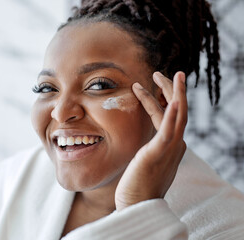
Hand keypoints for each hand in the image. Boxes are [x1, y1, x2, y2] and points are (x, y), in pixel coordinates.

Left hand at [115, 71, 187, 210]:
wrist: (137, 205)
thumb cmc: (138, 186)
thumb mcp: (145, 161)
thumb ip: (148, 149)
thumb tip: (142, 142)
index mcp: (169, 146)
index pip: (169, 116)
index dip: (163, 99)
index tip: (156, 85)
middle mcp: (174, 145)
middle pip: (177, 110)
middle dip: (170, 89)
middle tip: (161, 73)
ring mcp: (169, 149)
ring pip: (177, 114)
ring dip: (173, 93)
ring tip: (164, 75)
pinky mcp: (159, 153)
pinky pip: (169, 131)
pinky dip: (173, 114)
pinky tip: (173, 100)